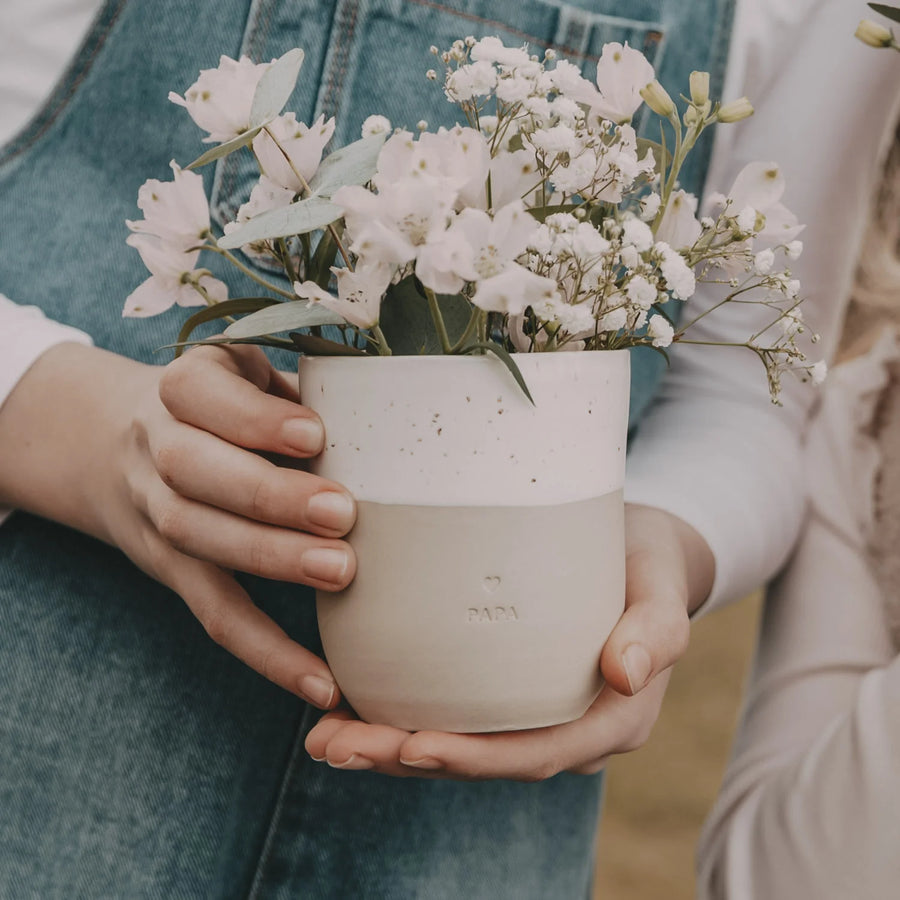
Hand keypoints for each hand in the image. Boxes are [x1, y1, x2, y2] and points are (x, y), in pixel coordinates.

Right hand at [0, 342, 353, 708]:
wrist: (109, 441)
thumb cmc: (216, 404)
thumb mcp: (242, 372)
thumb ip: (297, 387)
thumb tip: (392, 416)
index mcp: (181, 387)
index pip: (200, 394)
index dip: (253, 417)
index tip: (314, 434)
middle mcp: (155, 446)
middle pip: (194, 471)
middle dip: (268, 495)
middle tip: (342, 514)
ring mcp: (154, 511)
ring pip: (198, 538)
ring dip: (271, 560)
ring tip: (340, 572)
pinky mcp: (170, 568)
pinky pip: (214, 613)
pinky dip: (266, 652)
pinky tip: (319, 682)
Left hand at [304, 503, 713, 779]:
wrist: (637, 547)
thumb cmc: (647, 561)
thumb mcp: (661, 586)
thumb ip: (656, 630)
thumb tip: (626, 675)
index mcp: (609, 720)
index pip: (535, 753)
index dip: (473, 759)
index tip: (411, 747)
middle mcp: (566, 729)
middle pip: (482, 759)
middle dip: (404, 759)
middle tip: (333, 746)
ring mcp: (533, 715)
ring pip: (459, 744)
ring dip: (388, 748)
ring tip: (323, 739)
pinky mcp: (506, 691)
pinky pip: (453, 714)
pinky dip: (400, 717)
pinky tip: (348, 705)